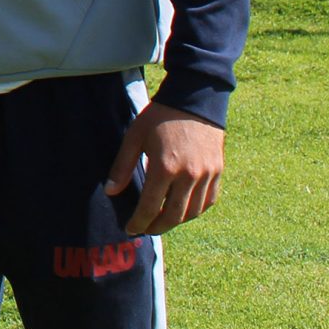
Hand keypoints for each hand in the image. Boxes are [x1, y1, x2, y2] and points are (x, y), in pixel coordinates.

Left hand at [102, 101, 223, 236]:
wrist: (194, 99)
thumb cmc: (160, 116)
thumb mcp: (134, 137)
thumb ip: (123, 166)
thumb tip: (111, 192)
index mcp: (165, 168)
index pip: (150, 207)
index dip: (139, 222)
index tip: (131, 229)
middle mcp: (189, 176)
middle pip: (173, 216)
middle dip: (157, 227)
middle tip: (146, 229)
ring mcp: (207, 175)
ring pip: (193, 212)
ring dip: (176, 221)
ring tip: (162, 221)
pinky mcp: (218, 171)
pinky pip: (208, 201)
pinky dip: (195, 210)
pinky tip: (183, 209)